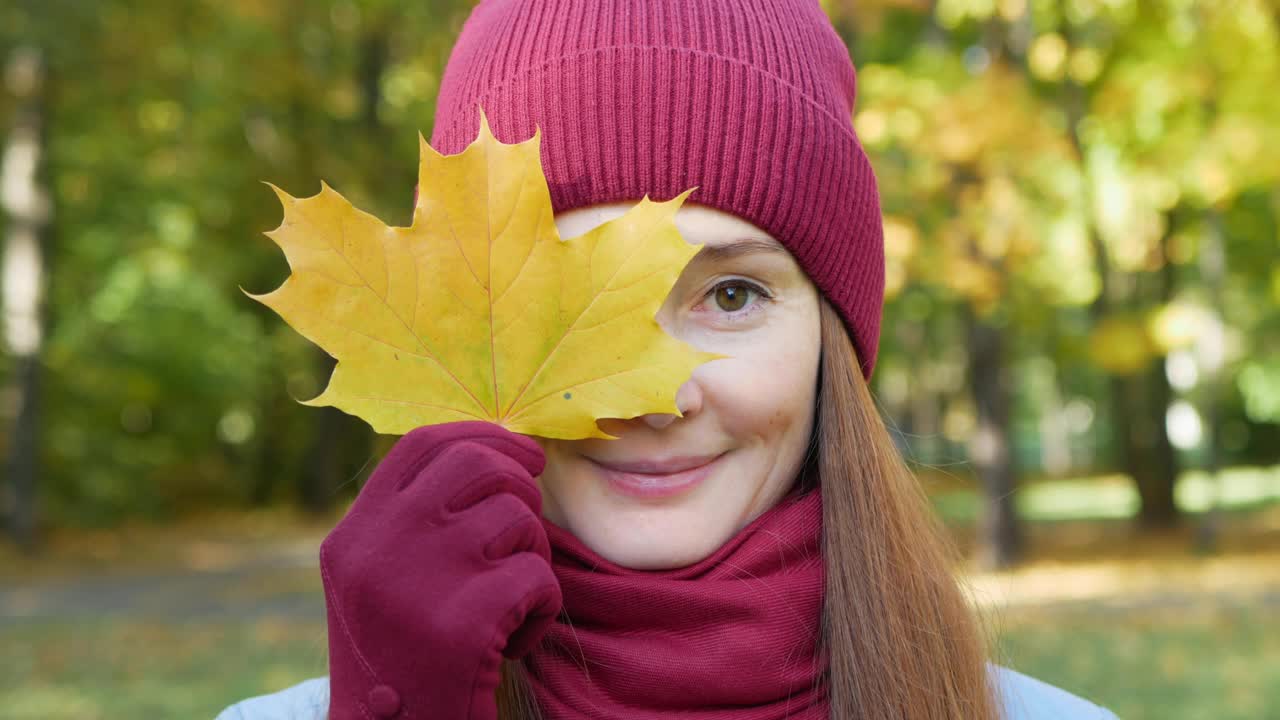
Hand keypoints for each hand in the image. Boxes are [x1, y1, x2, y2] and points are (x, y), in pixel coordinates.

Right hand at [321, 421, 561, 719]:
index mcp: (353, 536)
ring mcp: (419, 581)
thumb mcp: (378, 583)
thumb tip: (493, 452)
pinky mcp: (465, 623)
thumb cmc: (403, 661)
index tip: (521, 451)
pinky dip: (542, 608)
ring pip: (517, 518)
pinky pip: (539, 576)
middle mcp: (377, 548)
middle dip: (520, 487)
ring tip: (510, 600)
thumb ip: (413, 521)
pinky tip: (515, 641)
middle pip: (476, 465)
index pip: (422, 444)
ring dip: (533, 555)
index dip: (482, 435)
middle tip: (525, 529)